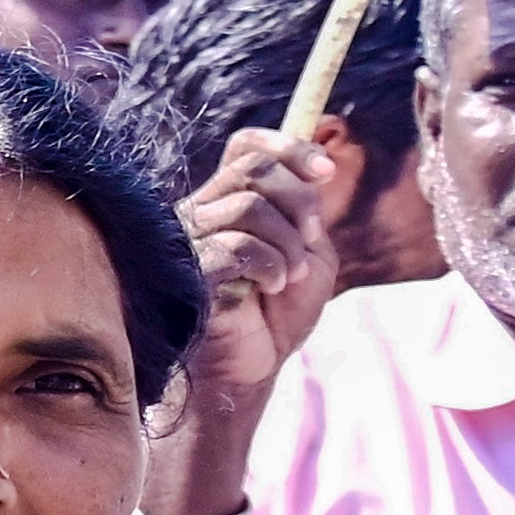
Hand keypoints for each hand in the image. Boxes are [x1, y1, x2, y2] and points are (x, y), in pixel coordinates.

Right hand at [155, 127, 342, 514]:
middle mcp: (203, 211)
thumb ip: (308, 211)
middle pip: (254, 170)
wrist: (251, 368)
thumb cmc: (277, 313)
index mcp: (228, 201)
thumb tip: (312, 174)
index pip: (246, 147)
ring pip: (248, 207)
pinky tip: (272, 287)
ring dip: (289, 243)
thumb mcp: (310, 252)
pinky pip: (238, 245)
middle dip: (300, 201)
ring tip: (290, 277)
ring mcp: (190, 239)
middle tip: (313, 238)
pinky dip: (271, 264)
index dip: (287, 146)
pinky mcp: (188, 271)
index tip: (326, 171)